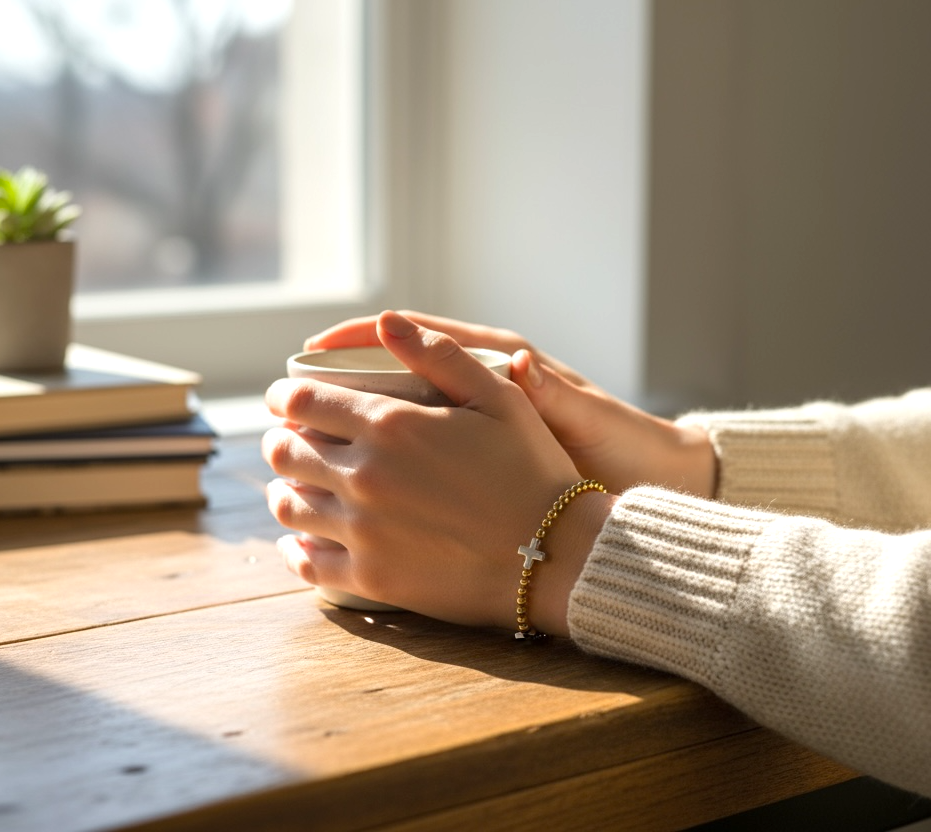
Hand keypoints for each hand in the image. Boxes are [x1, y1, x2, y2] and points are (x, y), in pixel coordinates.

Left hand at [263, 311, 615, 634]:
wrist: (556, 554)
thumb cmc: (532, 470)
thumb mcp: (497, 397)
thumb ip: (438, 355)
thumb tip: (386, 321)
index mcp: (389, 425)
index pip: (302, 402)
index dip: (285, 396)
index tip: (288, 399)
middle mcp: (364, 476)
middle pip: (285, 453)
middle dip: (283, 439)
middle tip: (293, 439)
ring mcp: (362, 532)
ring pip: (289, 506)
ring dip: (286, 488)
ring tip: (299, 485)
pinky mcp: (370, 578)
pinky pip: (307, 563)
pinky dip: (295, 548)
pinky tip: (302, 541)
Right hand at [305, 311, 716, 496]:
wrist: (643, 481)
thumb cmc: (618, 445)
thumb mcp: (586, 418)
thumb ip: (551, 391)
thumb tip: (519, 362)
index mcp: (501, 367)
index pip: (418, 337)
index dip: (363, 339)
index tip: (312, 349)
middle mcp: (477, 391)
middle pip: (391, 379)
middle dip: (336, 385)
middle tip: (286, 400)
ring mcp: (469, 427)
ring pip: (393, 421)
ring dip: (347, 428)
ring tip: (298, 445)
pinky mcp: (468, 462)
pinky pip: (412, 458)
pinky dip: (377, 466)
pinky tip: (343, 489)